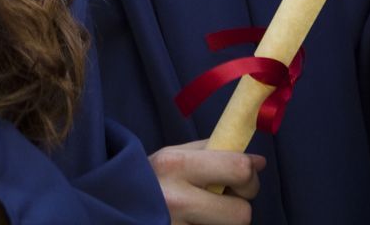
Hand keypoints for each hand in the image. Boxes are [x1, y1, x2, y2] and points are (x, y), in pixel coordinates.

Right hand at [148, 141, 264, 224]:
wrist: (110, 208)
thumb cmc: (149, 178)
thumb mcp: (173, 155)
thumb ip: (214, 153)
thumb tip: (258, 162)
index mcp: (177, 164)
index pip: (239, 169)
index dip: (250, 177)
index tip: (244, 178)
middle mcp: (176, 199)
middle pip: (241, 214)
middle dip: (240, 207)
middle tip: (227, 200)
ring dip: (223, 223)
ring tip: (203, 213)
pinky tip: (193, 224)